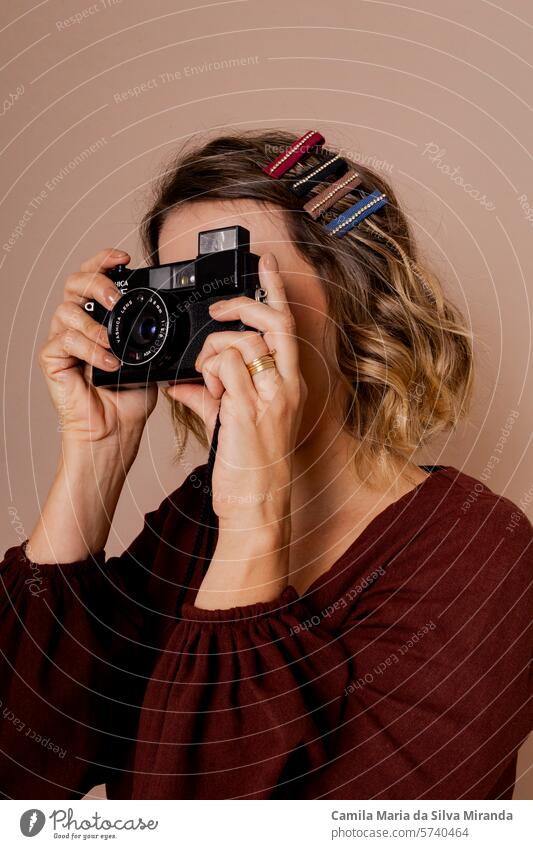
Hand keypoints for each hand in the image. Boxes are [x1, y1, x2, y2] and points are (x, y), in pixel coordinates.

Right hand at [39, 249, 157, 456]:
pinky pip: (65, 341)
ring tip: (111, 343)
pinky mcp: (52, 359)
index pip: (95, 277)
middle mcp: (78, 323)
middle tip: (115, 297)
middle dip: (96, 283)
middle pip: (74, 283)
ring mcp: (64, 340)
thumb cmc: (130, 396)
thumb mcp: (151, 357)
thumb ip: (152, 333)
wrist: (116, 429)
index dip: (104, 261)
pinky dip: (89, 350)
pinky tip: (107, 363)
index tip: (124, 258)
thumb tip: (171, 313)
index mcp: (99, 316)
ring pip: (66, 310)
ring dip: (93, 323)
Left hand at [167, 253, 306, 535]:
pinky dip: (208, 374)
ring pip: (240, 343)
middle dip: (242, 304)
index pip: (286, 326)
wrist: (257, 505)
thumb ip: (210, 397)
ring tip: (206, 378)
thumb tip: (182, 384)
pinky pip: (224, 369)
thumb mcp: (232, 424)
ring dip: (213, 354)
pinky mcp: (248, 412)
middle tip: (217, 307)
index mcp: (288, 384)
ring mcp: (269, 398)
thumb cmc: (251, 467)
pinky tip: (205, 392)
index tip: (263, 263)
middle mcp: (286, 387)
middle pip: (271, 322)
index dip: (274, 290)